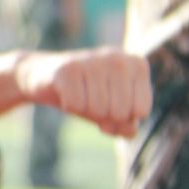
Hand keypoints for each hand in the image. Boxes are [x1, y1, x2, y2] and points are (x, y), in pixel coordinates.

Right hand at [15, 48, 148, 137]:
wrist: (47, 76)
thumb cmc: (88, 94)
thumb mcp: (113, 111)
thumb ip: (127, 125)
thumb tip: (128, 131)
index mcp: (137, 65)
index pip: (141, 111)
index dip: (123, 119)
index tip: (111, 105)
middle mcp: (118, 58)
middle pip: (121, 112)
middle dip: (104, 116)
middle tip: (92, 101)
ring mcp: (92, 60)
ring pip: (98, 110)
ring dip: (85, 111)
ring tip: (79, 95)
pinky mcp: (67, 68)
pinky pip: (75, 106)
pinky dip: (68, 106)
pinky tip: (65, 93)